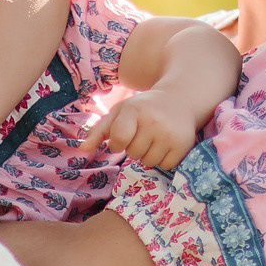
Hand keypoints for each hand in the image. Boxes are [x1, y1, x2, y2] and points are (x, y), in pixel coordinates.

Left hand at [83, 89, 202, 171]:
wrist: (180, 100)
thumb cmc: (143, 108)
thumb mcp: (120, 113)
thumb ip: (99, 131)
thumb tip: (82, 149)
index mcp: (134, 110)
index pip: (119, 139)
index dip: (118, 143)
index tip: (124, 136)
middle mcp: (153, 121)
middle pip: (133, 153)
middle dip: (135, 147)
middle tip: (144, 133)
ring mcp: (169, 134)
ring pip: (149, 161)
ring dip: (149, 154)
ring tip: (155, 138)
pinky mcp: (183, 145)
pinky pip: (165, 166)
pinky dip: (163, 159)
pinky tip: (166, 144)